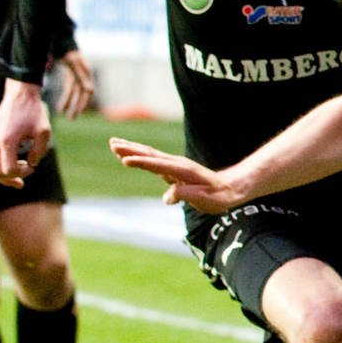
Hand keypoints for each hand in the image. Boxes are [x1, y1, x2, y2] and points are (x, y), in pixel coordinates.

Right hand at [0, 80, 51, 187]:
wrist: (20, 93)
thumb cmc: (34, 112)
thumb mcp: (44, 132)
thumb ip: (39, 151)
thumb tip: (31, 164)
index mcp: (7, 141)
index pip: (9, 170)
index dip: (22, 174)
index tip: (32, 166)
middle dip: (12, 179)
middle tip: (27, 172)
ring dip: (4, 176)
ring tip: (19, 173)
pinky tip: (13, 164)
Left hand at [52, 49, 95, 118]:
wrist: (60, 37)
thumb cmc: (65, 49)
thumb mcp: (72, 61)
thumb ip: (80, 75)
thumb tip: (91, 91)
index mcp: (85, 72)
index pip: (86, 91)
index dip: (81, 103)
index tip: (75, 113)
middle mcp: (83, 74)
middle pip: (81, 94)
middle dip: (76, 106)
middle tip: (71, 119)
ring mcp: (77, 74)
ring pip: (75, 92)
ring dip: (70, 102)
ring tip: (63, 114)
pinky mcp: (71, 73)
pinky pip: (70, 87)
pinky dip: (66, 96)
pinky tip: (61, 104)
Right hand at [110, 137, 244, 212]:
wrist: (229, 188)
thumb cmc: (218, 196)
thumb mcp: (204, 199)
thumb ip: (186, 195)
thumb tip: (168, 198)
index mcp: (183, 171)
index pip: (158, 165)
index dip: (141, 163)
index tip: (124, 160)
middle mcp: (177, 164)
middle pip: (150, 155)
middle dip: (130, 149)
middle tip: (112, 143)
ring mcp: (174, 165)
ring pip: (149, 155)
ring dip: (132, 149)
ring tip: (114, 143)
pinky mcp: (172, 169)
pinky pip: (152, 161)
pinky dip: (139, 156)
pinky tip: (129, 155)